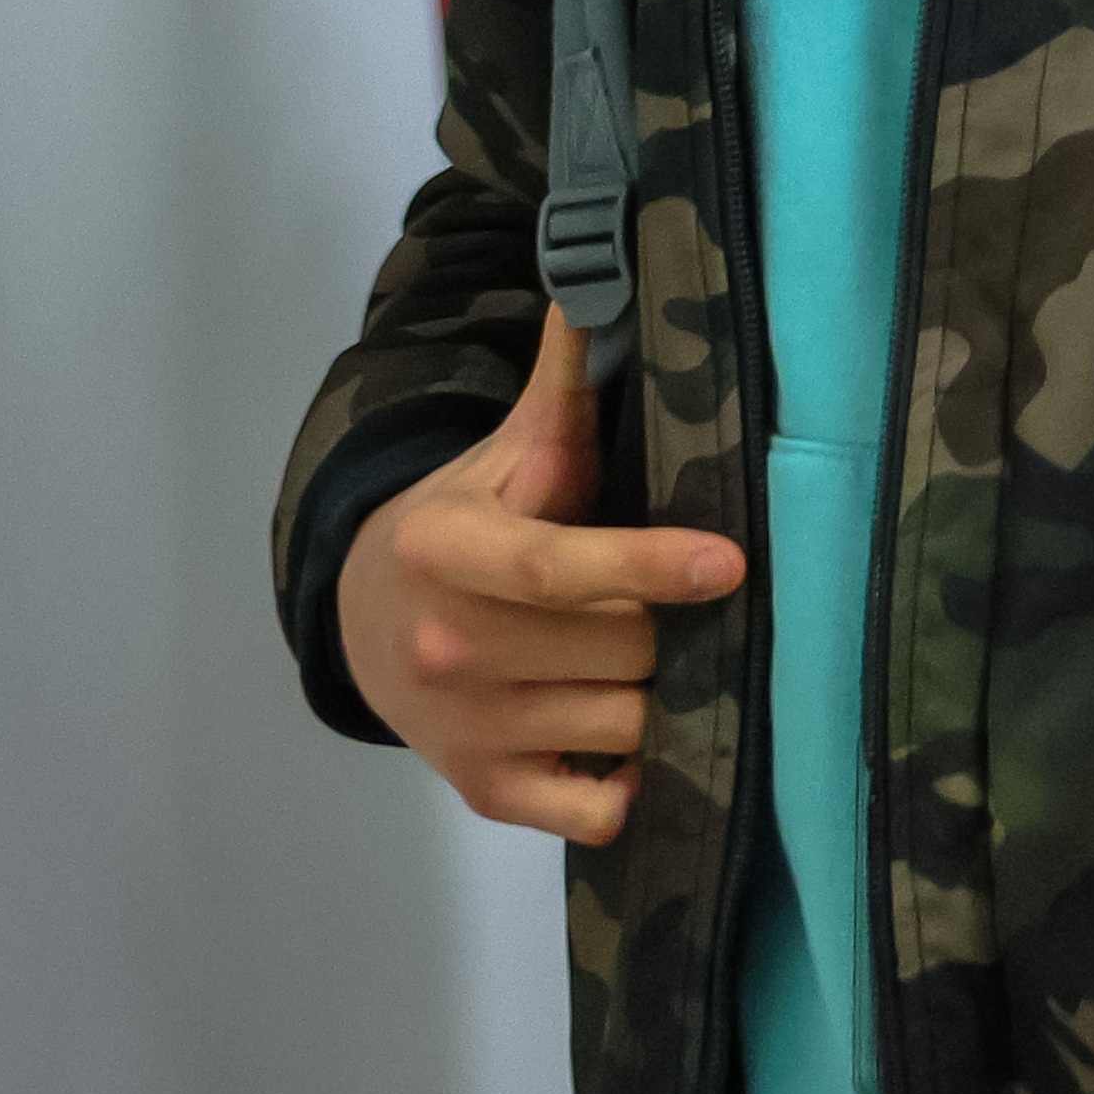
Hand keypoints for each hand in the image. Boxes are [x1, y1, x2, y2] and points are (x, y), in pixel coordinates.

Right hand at [335, 304, 742, 843]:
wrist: (363, 618)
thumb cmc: (468, 522)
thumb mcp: (507, 452)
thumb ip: (564, 380)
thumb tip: (599, 283)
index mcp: (451, 552)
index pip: (559, 570)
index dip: (648, 568)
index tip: (730, 563)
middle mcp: (448, 645)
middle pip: (618, 650)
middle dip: (672, 627)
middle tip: (692, 604)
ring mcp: (464, 727)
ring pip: (622, 721)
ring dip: (665, 695)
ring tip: (669, 659)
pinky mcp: (483, 790)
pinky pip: (592, 810)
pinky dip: (631, 787)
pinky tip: (642, 745)